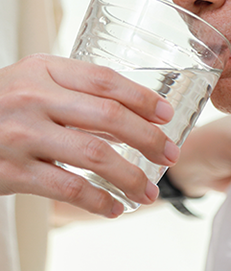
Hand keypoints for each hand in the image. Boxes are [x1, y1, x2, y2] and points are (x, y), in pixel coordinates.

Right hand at [0, 54, 178, 217]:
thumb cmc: (4, 102)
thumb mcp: (36, 80)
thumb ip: (77, 87)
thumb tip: (135, 108)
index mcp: (45, 69)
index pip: (106, 80)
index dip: (142, 97)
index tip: (166, 114)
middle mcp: (34, 97)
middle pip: (108, 116)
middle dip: (147, 137)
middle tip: (169, 153)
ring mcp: (21, 135)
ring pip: (94, 154)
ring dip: (130, 176)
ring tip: (149, 191)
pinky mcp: (11, 171)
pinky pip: (67, 188)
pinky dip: (98, 200)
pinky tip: (115, 207)